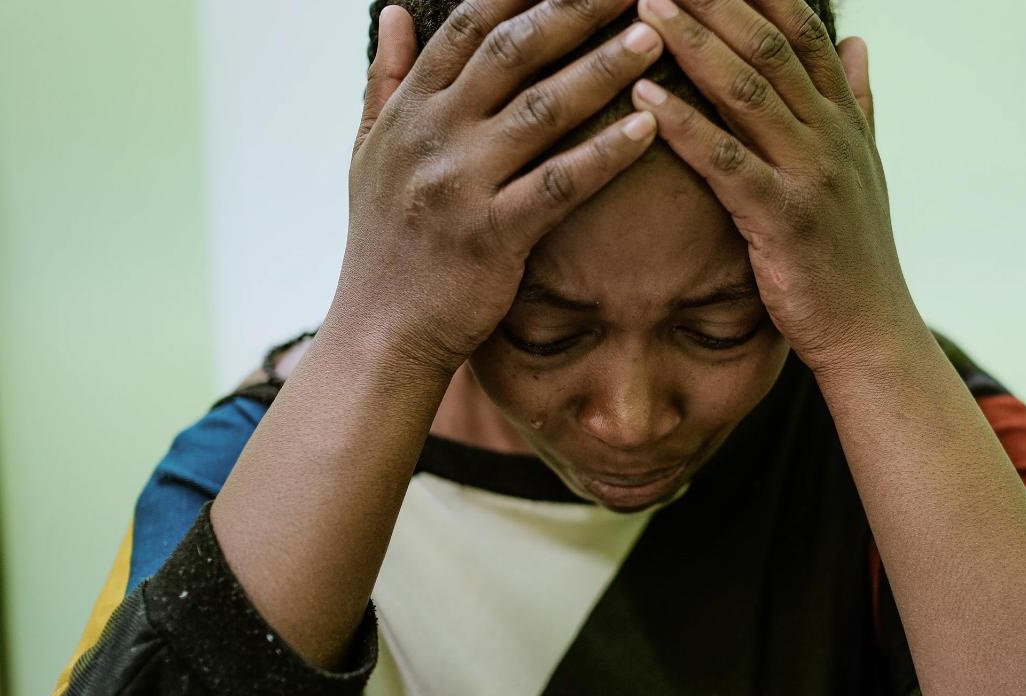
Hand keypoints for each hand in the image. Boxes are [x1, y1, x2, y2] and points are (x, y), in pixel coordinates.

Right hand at [338, 0, 663, 376]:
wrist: (380, 332)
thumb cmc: (385, 245)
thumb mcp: (369, 154)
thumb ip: (386, 80)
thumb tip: (394, 10)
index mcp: (409, 110)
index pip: (469, 24)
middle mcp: (432, 135)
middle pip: (513, 50)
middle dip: (575, 8)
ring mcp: (460, 185)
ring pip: (542, 109)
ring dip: (603, 68)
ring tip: (655, 36)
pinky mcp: (492, 236)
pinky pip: (559, 185)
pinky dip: (605, 154)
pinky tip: (649, 129)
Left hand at [631, 0, 912, 374]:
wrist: (871, 334)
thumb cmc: (854, 257)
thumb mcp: (864, 171)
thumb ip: (859, 103)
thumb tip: (860, 43)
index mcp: (844, 120)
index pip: (802, 30)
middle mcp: (832, 137)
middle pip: (770, 45)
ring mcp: (811, 176)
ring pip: (748, 92)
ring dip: (693, 43)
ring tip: (645, 4)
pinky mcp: (784, 221)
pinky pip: (727, 162)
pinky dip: (684, 125)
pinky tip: (643, 95)